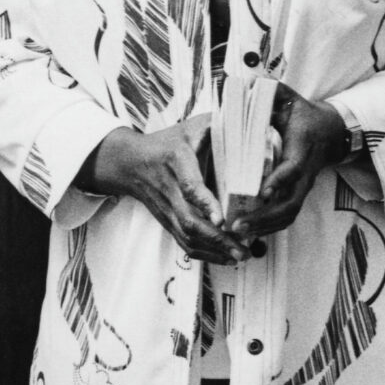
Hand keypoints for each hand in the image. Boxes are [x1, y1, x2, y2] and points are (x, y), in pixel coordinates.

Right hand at [79, 114, 253, 264]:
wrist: (131, 162)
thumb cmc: (168, 141)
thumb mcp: (191, 126)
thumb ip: (218, 125)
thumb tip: (252, 127)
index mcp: (177, 161)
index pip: (190, 186)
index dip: (205, 203)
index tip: (221, 219)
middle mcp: (169, 189)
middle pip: (190, 220)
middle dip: (217, 239)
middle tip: (243, 248)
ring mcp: (166, 209)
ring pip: (187, 236)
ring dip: (214, 251)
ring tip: (240, 256)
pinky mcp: (166, 221)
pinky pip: (183, 242)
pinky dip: (205, 254)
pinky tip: (225, 258)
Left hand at [223, 87, 349, 244]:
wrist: (329, 132)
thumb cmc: (303, 115)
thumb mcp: (289, 98)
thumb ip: (270, 91)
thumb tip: (246, 83)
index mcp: (302, 147)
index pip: (293, 167)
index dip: (280, 180)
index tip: (263, 191)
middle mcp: (305, 173)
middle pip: (290, 203)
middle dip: (264, 217)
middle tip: (237, 223)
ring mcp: (303, 187)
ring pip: (288, 215)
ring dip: (264, 227)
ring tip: (237, 232)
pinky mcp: (297, 195)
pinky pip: (286, 217)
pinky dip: (268, 228)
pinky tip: (247, 232)